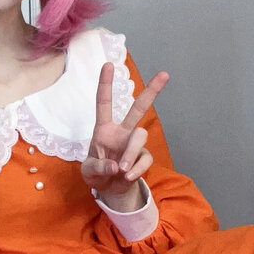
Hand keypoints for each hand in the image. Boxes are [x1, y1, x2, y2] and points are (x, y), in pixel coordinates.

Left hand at [81, 62, 168, 205]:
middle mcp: (121, 132)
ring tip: (122, 169)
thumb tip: (117, 165)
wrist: (108, 189)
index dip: (105, 84)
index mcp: (103, 129)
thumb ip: (98, 167)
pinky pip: (145, 159)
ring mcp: (133, 144)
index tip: (108, 64)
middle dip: (151, 91)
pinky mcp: (142, 157)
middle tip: (165, 74)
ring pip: (140, 136)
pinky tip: (127, 176)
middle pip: (138, 108)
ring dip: (131, 152)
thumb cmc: (96, 173)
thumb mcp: (88, 171)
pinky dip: (137, 169)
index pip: (104, 103)